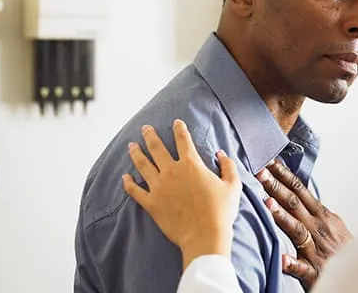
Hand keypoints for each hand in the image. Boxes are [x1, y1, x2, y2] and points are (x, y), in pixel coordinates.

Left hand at [122, 119, 241, 269]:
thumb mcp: (232, 186)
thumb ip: (228, 166)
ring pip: (142, 165)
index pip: (183, 140)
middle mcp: (172, 172)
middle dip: (150, 135)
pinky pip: (135, 191)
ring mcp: (159, 187)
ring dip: (136, 153)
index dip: (179, 129)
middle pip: (157, 148)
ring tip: (131, 145)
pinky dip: (128, 183)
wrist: (205, 236)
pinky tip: (124, 177)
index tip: (176, 122)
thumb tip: (221, 153)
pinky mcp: (151, 203)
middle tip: (145, 128)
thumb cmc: (221, 211)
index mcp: (191, 165)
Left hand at [256, 160, 351, 289]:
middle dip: (276, 186)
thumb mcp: (331, 224)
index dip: (284, 175)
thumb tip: (296, 192)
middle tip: (260, 171)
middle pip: (294, 204)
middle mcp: (319, 229)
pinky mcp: (316, 272)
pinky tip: (283, 259)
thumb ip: (313, 210)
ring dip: (282, 216)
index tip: (268, 162)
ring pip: (297, 230)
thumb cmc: (342, 250)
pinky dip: (293, 264)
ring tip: (267, 203)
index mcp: (322, 216)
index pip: (300, 191)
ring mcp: (317, 250)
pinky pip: (303, 268)